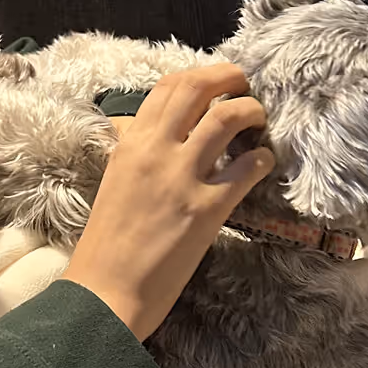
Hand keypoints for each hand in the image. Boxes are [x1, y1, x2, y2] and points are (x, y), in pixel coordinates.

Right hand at [62, 64, 274, 340]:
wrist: (104, 292)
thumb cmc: (106, 243)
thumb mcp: (115, 180)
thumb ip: (135, 150)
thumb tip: (145, 128)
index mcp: (131, 144)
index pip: (168, 87)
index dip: (199, 75)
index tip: (218, 81)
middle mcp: (155, 151)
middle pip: (198, 89)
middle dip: (229, 78)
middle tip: (245, 84)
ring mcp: (182, 179)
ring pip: (226, 119)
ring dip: (250, 111)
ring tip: (259, 119)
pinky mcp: (206, 211)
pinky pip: (246, 170)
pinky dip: (261, 159)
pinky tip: (263, 162)